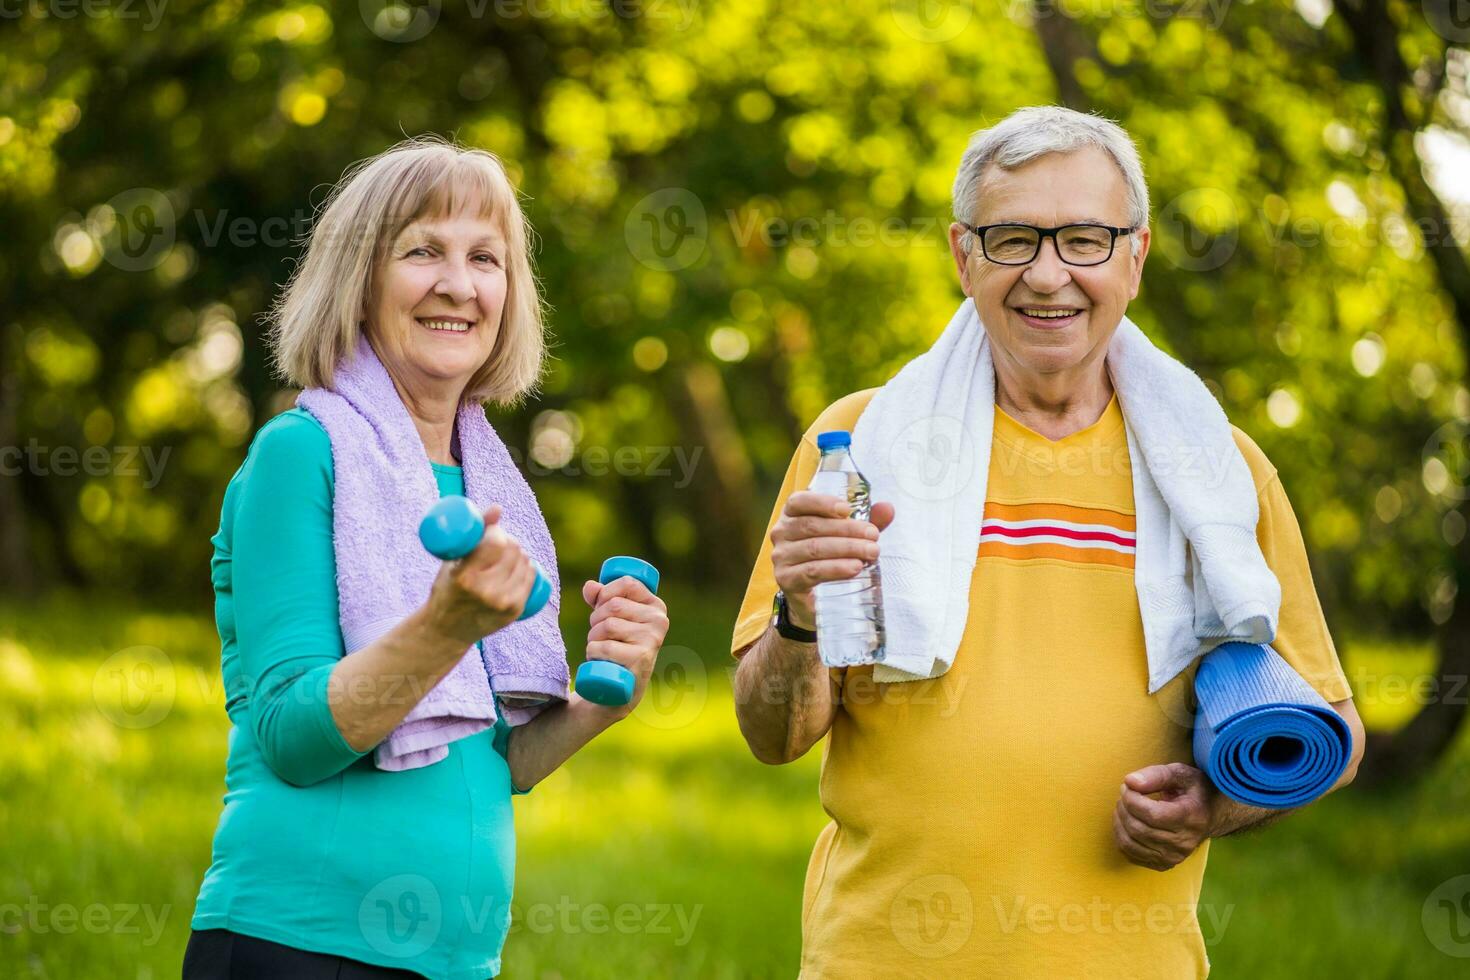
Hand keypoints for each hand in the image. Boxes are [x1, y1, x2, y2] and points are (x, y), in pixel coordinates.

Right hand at [423, 504, 538, 645]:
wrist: (447, 630)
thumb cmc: (447, 588)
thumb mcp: (452, 561)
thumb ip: (474, 533)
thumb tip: (498, 507)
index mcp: (465, 577)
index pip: (496, 543)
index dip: (497, 532)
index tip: (491, 532)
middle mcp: (486, 592)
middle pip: (513, 550)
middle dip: (508, 540)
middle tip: (498, 543)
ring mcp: (502, 603)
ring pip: (524, 561)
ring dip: (518, 553)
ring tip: (505, 555)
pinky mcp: (514, 610)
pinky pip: (530, 577)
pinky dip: (526, 567)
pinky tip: (519, 565)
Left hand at [580, 574, 669, 714]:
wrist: (619, 690)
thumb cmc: (615, 646)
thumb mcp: (610, 618)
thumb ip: (601, 598)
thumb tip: (590, 586)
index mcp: (656, 606)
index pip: (627, 583)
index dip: (606, 592)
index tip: (601, 606)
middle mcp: (659, 621)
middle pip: (614, 605)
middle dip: (596, 619)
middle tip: (600, 635)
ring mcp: (651, 641)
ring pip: (607, 626)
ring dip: (594, 638)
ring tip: (602, 649)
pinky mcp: (640, 660)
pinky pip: (605, 647)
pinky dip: (594, 653)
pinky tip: (602, 661)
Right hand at [769, 491, 895, 629]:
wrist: (814, 597)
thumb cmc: (831, 556)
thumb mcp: (849, 535)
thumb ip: (866, 521)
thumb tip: (887, 508)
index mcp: (792, 515)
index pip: (800, 501)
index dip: (822, 502)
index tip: (848, 509)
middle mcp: (781, 533)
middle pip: (813, 526)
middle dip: (848, 530)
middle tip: (874, 536)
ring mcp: (781, 557)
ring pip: (815, 548)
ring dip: (846, 548)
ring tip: (871, 552)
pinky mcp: (786, 579)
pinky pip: (812, 571)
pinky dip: (836, 568)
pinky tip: (855, 568)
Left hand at [1112, 763, 1215, 871]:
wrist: (1210, 815)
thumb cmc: (1193, 790)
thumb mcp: (1181, 773)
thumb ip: (1156, 775)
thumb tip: (1130, 782)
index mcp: (1191, 818)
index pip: (1151, 814)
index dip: (1131, 798)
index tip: (1127, 785)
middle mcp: (1184, 842)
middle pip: (1137, 828)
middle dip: (1123, 807)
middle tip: (1125, 793)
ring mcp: (1174, 857)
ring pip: (1129, 842)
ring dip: (1119, 820)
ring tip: (1125, 805)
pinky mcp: (1163, 864)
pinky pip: (1129, 853)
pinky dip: (1121, 835)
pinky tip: (1127, 821)